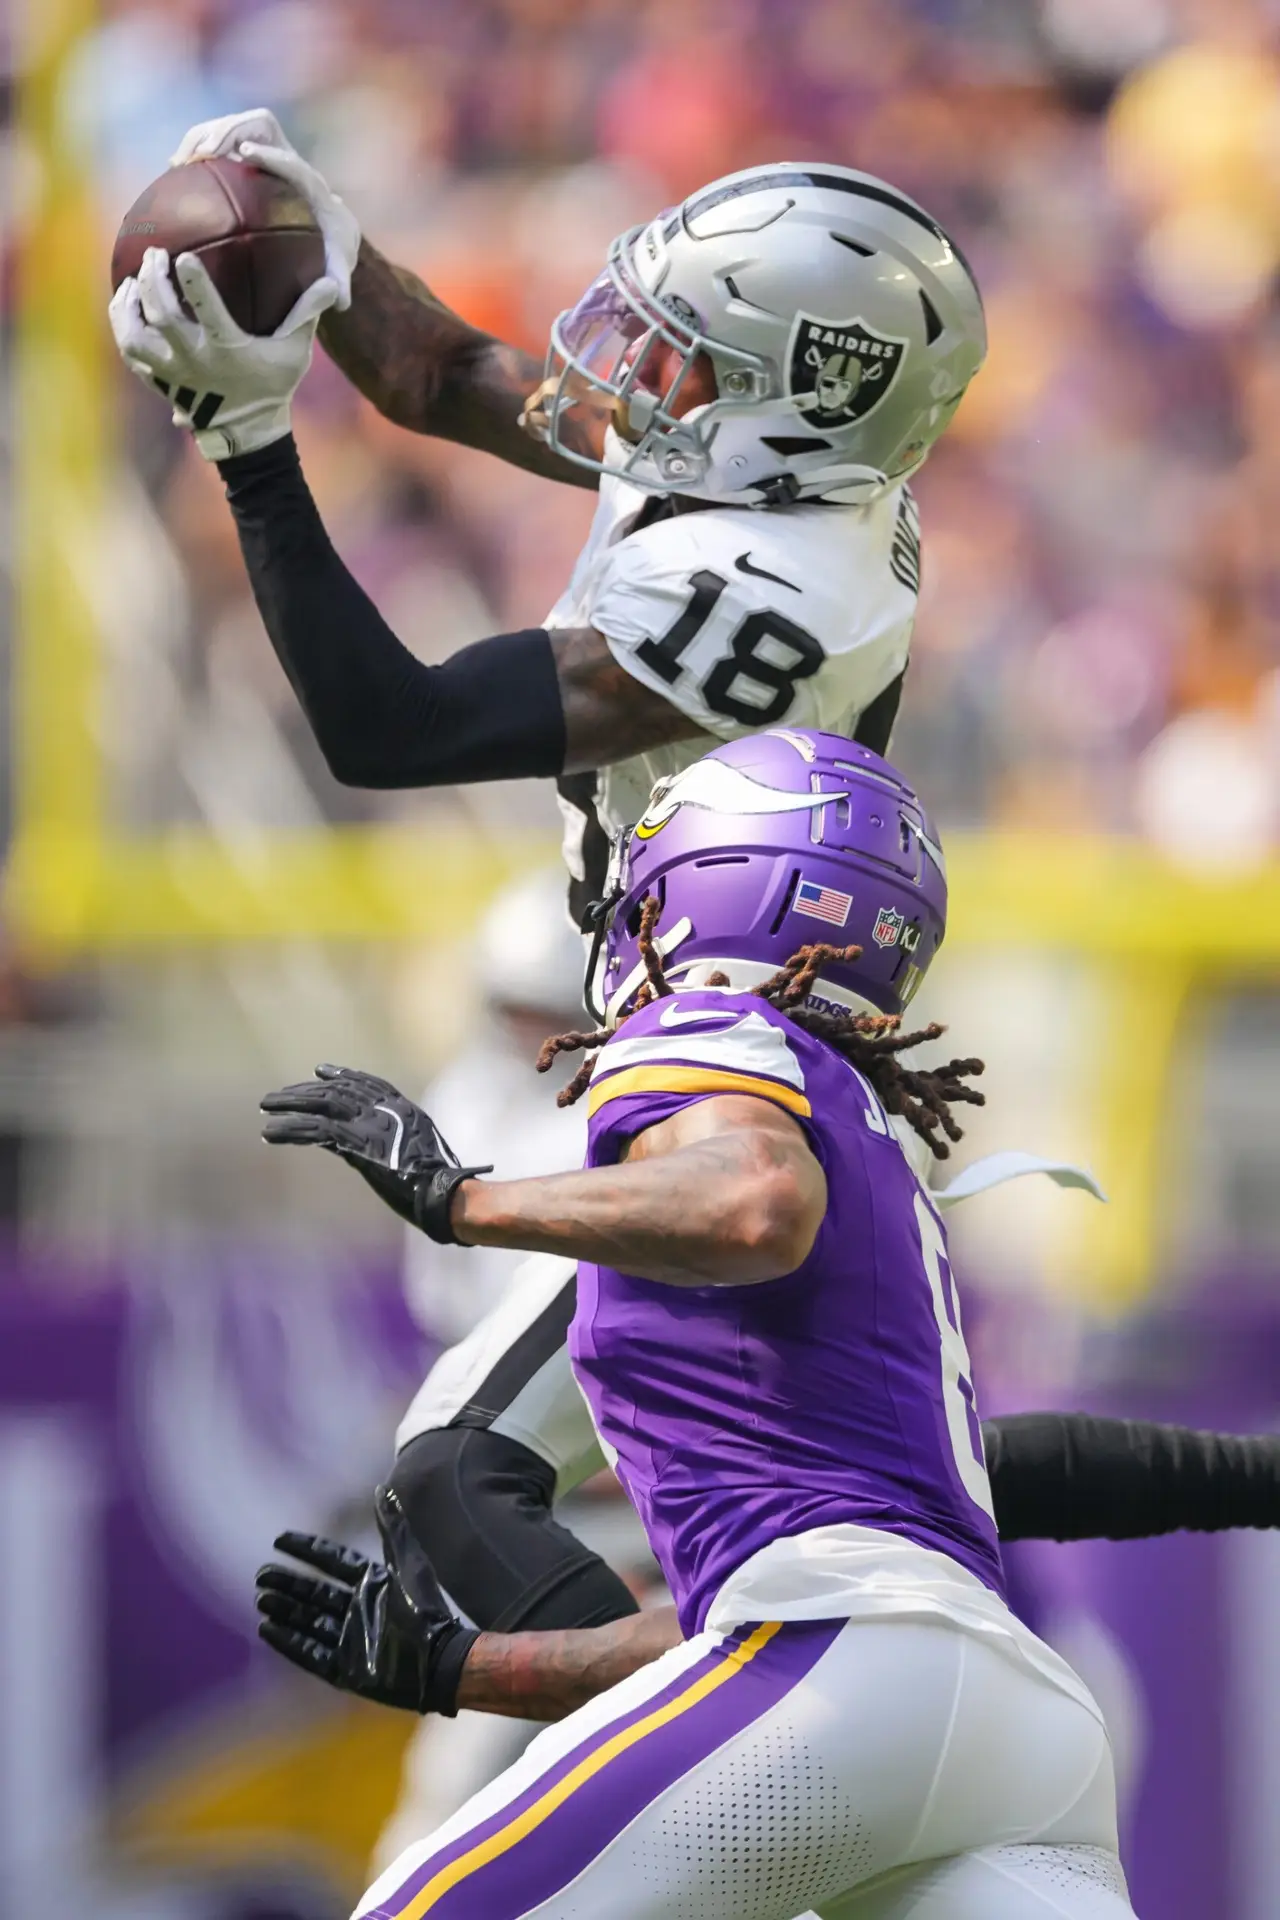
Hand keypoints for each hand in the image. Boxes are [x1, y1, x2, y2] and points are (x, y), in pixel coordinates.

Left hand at [109, 246, 336, 458]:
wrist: (247, 433)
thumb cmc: (272, 387)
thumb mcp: (295, 353)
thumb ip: (307, 315)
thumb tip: (332, 283)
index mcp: (226, 349)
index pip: (207, 311)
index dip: (194, 282)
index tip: (184, 256)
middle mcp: (194, 359)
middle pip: (162, 315)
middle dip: (153, 280)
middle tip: (155, 255)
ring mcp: (171, 372)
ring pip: (136, 335)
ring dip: (128, 305)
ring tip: (131, 281)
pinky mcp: (158, 380)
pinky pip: (130, 352)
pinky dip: (124, 326)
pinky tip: (127, 306)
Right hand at [172, 107, 360, 309]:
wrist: (329, 225)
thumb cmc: (330, 246)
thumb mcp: (337, 264)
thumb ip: (340, 279)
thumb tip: (341, 302)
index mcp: (308, 181)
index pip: (290, 158)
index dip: (271, 153)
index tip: (247, 155)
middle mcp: (286, 156)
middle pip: (258, 125)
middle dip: (228, 130)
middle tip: (203, 153)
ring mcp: (265, 151)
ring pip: (233, 126)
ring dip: (204, 135)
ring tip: (180, 162)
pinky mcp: (245, 155)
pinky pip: (218, 142)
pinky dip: (197, 149)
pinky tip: (175, 172)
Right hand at [255, 1484, 477, 1714]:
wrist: (439, 1659)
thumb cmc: (425, 1609)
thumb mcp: (408, 1562)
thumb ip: (393, 1527)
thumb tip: (382, 1488)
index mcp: (371, 1584)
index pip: (332, 1562)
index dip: (307, 1550)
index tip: (280, 1539)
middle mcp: (356, 1610)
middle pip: (314, 1593)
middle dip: (288, 1583)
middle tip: (261, 1574)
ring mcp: (349, 1640)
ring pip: (308, 1621)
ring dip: (284, 1610)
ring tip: (261, 1599)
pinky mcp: (345, 1668)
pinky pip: (310, 1653)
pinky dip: (288, 1642)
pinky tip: (267, 1630)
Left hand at [260, 1062, 491, 1241]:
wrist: (442, 1194)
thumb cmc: (438, 1185)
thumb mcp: (420, 1154)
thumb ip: (396, 1144)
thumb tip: (371, 1150)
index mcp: (405, 1111)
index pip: (370, 1084)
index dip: (344, 1076)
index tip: (320, 1072)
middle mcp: (386, 1110)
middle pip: (338, 1090)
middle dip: (306, 1091)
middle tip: (279, 1096)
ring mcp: (371, 1123)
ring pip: (322, 1104)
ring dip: (290, 1105)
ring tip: (265, 1107)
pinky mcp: (355, 1141)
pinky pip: (314, 1131)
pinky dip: (289, 1130)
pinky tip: (270, 1133)